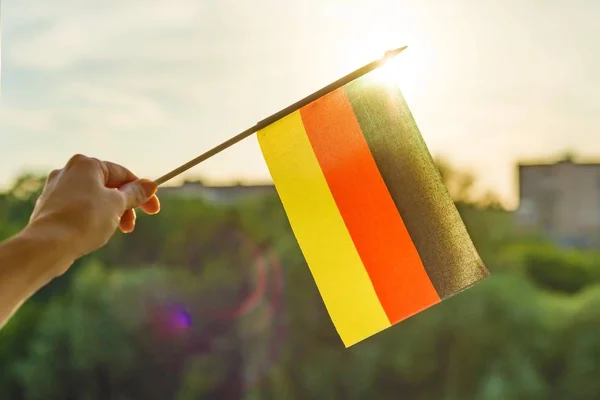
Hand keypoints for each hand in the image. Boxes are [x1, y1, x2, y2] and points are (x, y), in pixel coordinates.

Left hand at [27, 154, 159, 270]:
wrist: (48, 245)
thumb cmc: (85, 219)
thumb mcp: (117, 205)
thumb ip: (135, 193)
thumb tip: (150, 185)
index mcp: (87, 164)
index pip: (123, 174)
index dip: (142, 193)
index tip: (153, 210)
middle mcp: (69, 171)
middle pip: (108, 186)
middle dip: (124, 206)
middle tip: (131, 226)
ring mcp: (57, 189)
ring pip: (94, 198)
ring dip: (110, 213)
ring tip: (113, 231)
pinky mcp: (50, 207)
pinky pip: (79, 208)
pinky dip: (92, 218)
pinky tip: (93, 233)